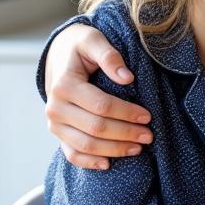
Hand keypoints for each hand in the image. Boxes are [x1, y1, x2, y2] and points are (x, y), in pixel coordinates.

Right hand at [44, 22, 153, 170]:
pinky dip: (89, 162)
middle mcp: (55, 107)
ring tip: (137, 148)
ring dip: (113, 150)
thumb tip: (127, 77)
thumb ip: (109, 56)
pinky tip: (109, 164)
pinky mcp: (58, 132)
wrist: (58, 54)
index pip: (101, 105)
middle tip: (149, 135)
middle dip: (125, 134)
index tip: (148, 116)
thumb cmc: (80, 47)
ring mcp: (54, 123)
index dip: (126, 113)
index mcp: (64, 85)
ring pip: (85, 145)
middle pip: (95, 128)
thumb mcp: (93, 40)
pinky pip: (71, 154)